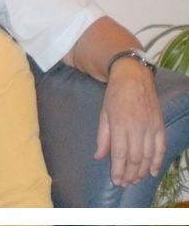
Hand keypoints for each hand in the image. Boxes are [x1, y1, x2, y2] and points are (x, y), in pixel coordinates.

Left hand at [94, 59, 165, 186]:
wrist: (133, 77)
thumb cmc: (114, 95)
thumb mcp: (103, 113)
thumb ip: (102, 136)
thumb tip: (99, 156)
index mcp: (120, 124)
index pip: (120, 153)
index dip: (119, 170)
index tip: (116, 181)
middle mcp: (137, 127)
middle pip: (136, 158)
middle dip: (130, 174)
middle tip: (125, 183)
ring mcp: (150, 127)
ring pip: (149, 156)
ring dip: (142, 171)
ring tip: (135, 180)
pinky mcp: (160, 125)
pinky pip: (160, 147)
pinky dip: (157, 162)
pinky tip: (152, 172)